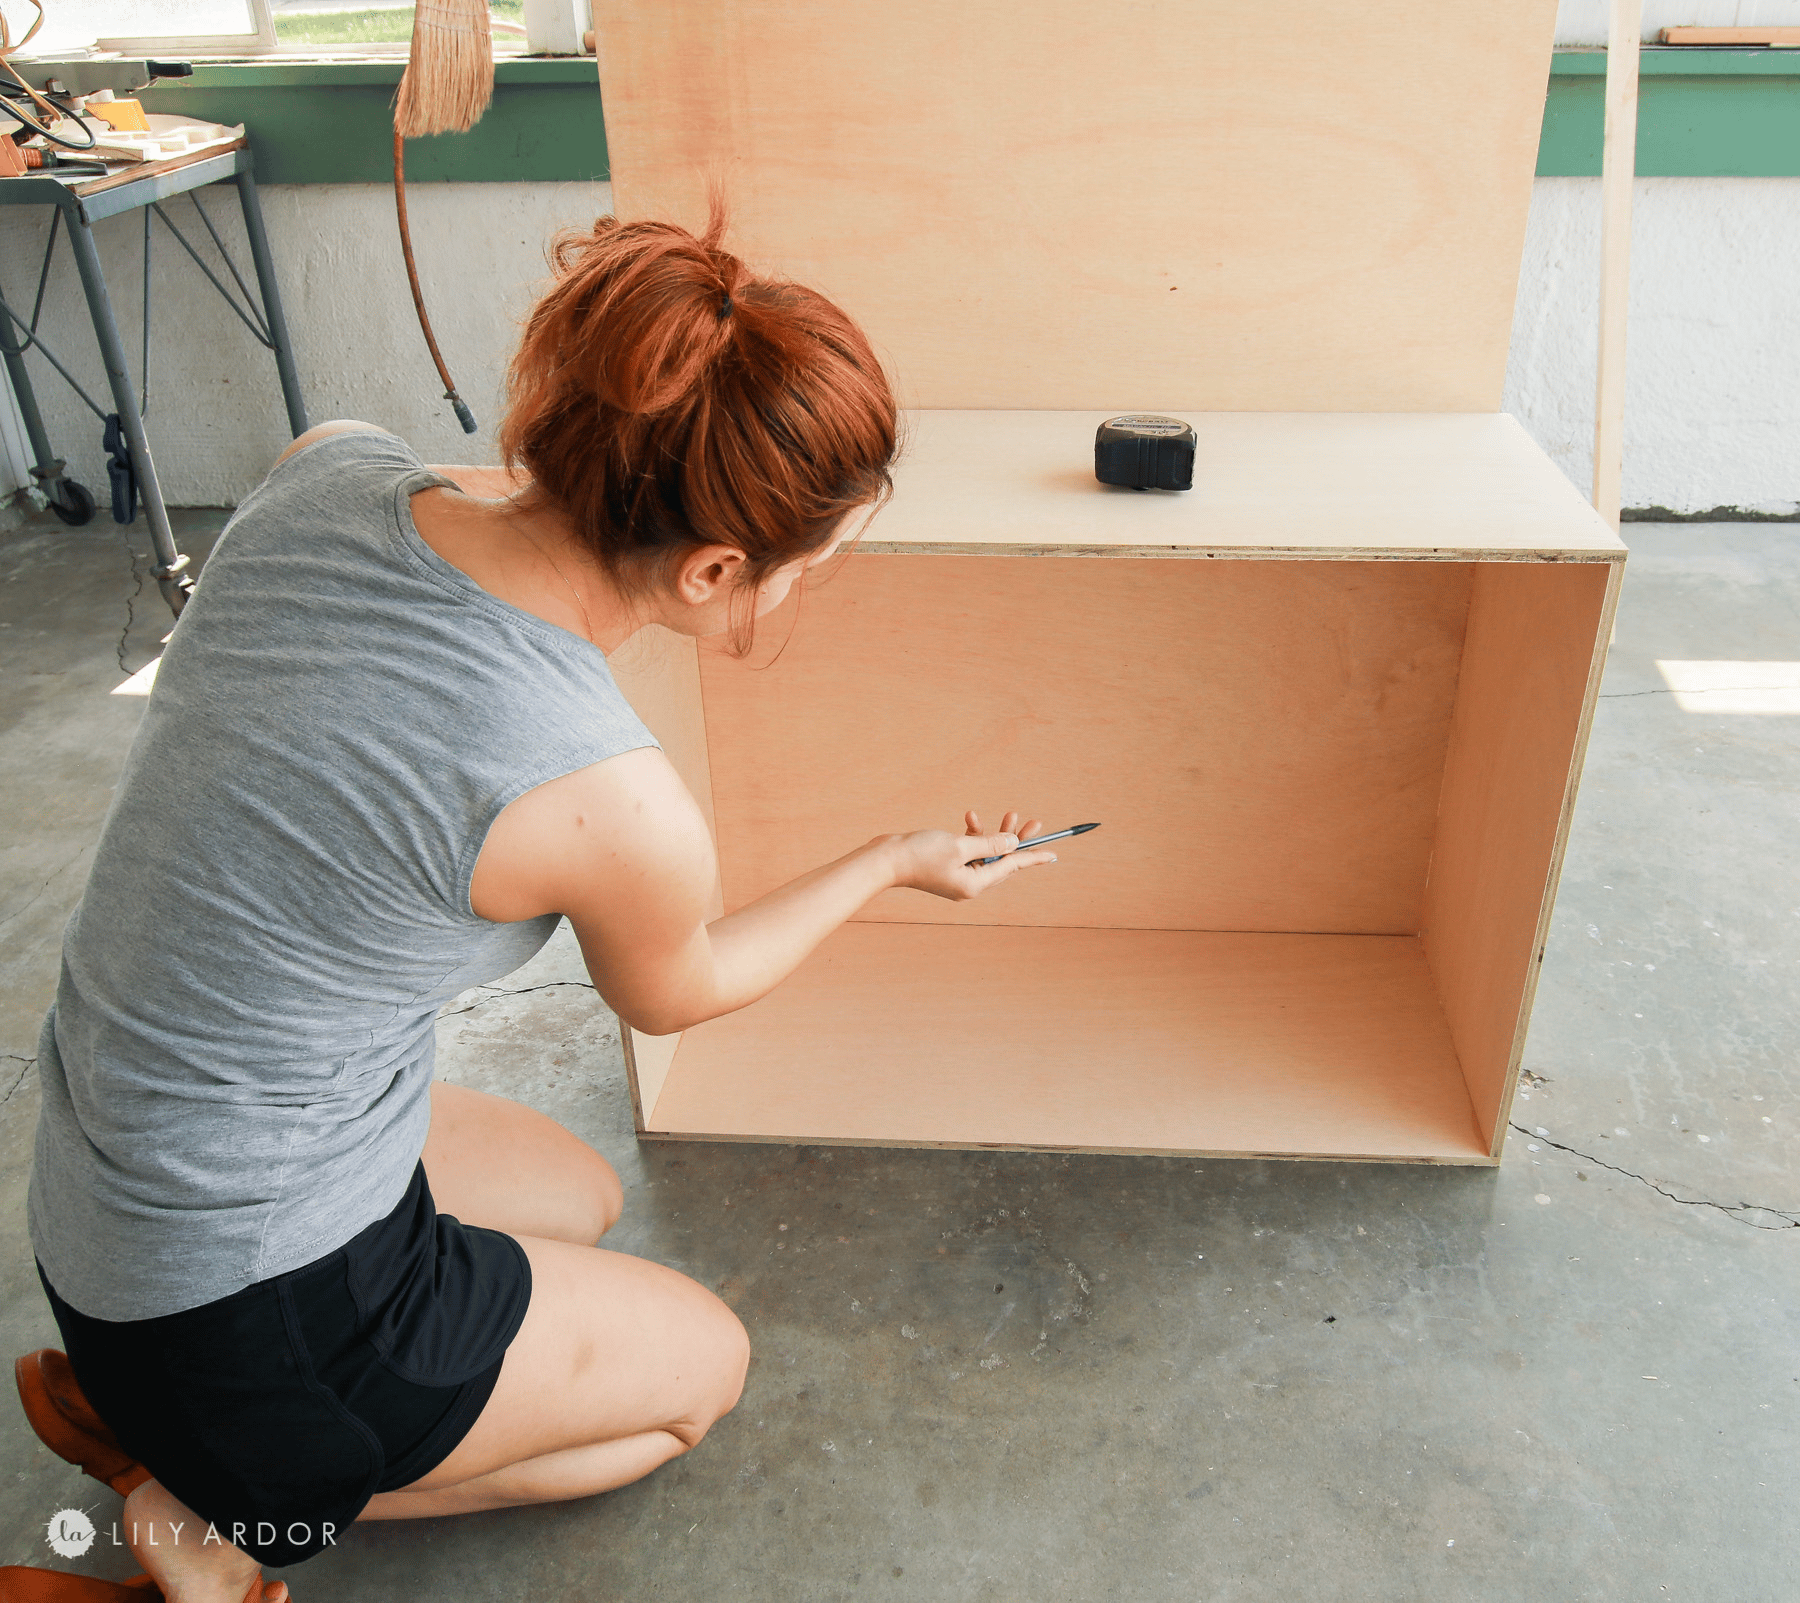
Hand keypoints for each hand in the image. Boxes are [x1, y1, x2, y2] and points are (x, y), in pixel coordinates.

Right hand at [881, 809, 1058, 901]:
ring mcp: (958, 876)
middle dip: (1017, 840)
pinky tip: (970, 817)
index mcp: (975, 884)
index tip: (1054, 854)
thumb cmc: (920, 854)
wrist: (885, 860)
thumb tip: (1013, 843)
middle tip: (1034, 822)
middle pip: (1002, 861)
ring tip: (1009, 813)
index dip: (1033, 857)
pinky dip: (972, 835)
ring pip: (987, 853)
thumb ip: (990, 843)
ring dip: (996, 833)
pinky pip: (969, 850)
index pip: (1012, 867)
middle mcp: (969, 884)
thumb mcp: (960, 845)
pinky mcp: (948, 866)